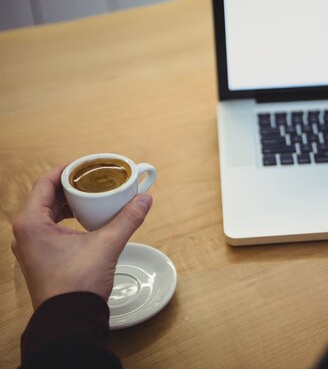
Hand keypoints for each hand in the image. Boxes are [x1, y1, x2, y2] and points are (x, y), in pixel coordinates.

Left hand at [11, 165, 152, 309]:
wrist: (69, 319)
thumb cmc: (77, 285)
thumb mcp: (107, 245)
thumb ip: (127, 219)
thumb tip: (145, 199)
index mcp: (32, 223)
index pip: (45, 182)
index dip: (67, 170)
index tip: (86, 165)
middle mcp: (25, 232)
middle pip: (47, 196)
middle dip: (71, 186)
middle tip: (93, 180)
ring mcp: (30, 246)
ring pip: (48, 212)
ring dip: (69, 203)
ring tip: (92, 197)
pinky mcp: (39, 257)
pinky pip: (50, 228)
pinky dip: (67, 219)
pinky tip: (85, 221)